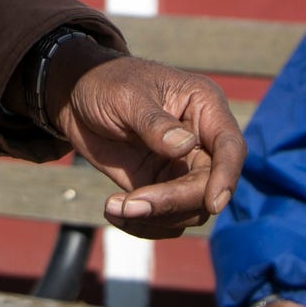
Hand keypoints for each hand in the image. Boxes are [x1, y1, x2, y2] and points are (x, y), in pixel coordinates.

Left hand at [42, 39, 245, 237]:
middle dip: (174, 202)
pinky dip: (142, 224)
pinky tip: (113, 210)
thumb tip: (186, 146)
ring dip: (154, 217)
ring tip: (113, 206)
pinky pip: (165, 218)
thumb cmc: (106, 82)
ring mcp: (181, 166)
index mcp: (204, 107)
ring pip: (189, 209)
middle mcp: (200, 140)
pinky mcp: (159, 186)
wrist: (75, 95)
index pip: (230, 147)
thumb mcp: (128, 96)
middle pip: (208, 186)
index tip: (212, 203)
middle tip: (131, 205)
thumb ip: (155, 123)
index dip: (226, 176)